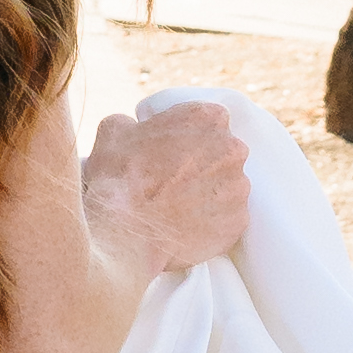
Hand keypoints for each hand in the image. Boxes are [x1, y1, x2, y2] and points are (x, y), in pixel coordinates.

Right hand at [84, 96, 254, 275]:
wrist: (124, 234)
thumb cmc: (118, 179)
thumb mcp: (114, 131)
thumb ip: (134, 122)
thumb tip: (133, 128)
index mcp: (207, 118)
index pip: (208, 120)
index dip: (189, 136)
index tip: (173, 150)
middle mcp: (232, 149)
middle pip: (223, 153)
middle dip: (204, 164)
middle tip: (175, 181)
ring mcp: (239, 188)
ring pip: (228, 187)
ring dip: (209, 194)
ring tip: (178, 208)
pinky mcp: (238, 222)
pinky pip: (228, 219)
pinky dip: (211, 223)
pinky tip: (186, 227)